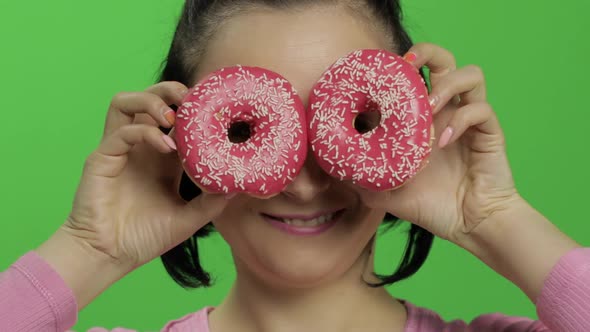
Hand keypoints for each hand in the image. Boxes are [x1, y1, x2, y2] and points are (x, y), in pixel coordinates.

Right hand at [62, 82, 227, 269]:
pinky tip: (166, 147)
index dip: (193, 108)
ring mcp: (120, 150)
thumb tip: (238, 186)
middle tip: (192, 101)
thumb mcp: (188, 219)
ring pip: (125, 102)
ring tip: (173, 119)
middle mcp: (140, 147)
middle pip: (149, 99)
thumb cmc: (144, 238)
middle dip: (170, 90)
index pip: (175, 118)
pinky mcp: (102, 158)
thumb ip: (211, 202)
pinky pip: (121, 131)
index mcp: (162, 157)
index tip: (215, 110)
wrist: (109, 257)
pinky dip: (145, 131)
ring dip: (151, 101)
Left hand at [354, 43, 519, 244]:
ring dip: (446, 85)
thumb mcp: (384, 192)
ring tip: (428, 108)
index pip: (413, 76)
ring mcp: (469, 119)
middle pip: (444, 59)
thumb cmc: (429, 205)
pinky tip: (443, 141)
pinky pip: (480, 110)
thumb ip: (360, 178)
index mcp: (422, 118)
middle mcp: (446, 111)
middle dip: (426, 52)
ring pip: (470, 75)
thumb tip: (331, 169)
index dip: (396, 67)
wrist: (469, 225)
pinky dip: (460, 119)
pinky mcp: (489, 133)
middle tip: (407, 65)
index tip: (376, 75)